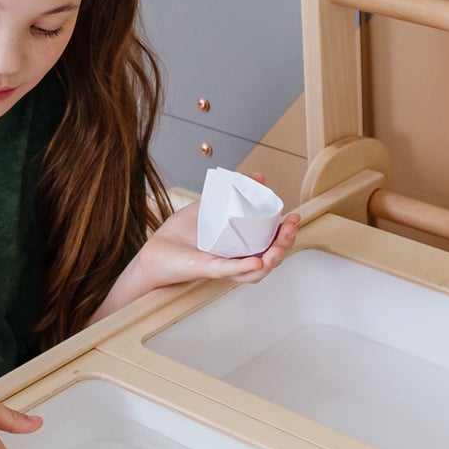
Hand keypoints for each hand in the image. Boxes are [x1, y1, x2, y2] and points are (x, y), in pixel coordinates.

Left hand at [134, 188, 300, 292]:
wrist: (155, 249)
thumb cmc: (181, 235)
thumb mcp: (211, 206)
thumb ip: (233, 190)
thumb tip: (259, 176)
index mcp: (241, 248)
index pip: (272, 244)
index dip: (287, 234)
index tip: (293, 218)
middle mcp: (236, 260)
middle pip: (270, 259)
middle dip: (285, 244)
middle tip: (289, 228)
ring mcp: (223, 267)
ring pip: (255, 271)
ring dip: (271, 259)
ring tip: (278, 247)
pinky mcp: (207, 269)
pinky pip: (229, 271)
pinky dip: (243, 268)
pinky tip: (256, 262)